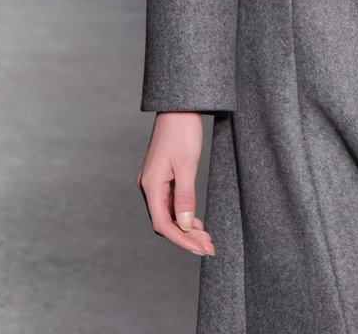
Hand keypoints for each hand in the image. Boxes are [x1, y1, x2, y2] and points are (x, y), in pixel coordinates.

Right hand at [137, 112, 213, 255]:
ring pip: (168, 213)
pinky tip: (196, 222)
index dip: (181, 240)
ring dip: (186, 227)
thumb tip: (185, 226)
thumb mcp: (187, 165)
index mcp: (150, 185)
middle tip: (209, 248)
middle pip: (165, 222)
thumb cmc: (182, 132)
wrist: (179, 107)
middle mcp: (148, 186)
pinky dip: (183, 214)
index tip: (200, 250)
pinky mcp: (161, 176)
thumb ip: (185, 196)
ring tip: (206, 238)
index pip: (163, 224)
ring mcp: (154, 181)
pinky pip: (170, 202)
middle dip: (187, 237)